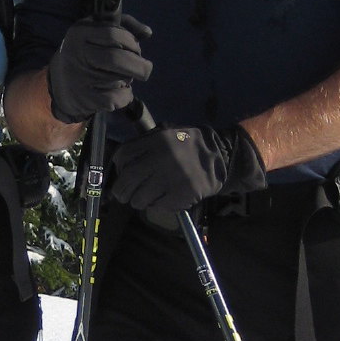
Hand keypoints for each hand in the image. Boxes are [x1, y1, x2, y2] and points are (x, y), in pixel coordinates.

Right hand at [46, 13, 153, 123]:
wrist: (59, 82)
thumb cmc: (86, 52)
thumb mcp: (98, 31)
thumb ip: (124, 25)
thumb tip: (147, 32)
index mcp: (80, 33)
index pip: (114, 34)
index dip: (132, 42)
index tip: (136, 48)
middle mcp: (76, 54)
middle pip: (116, 59)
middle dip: (138, 65)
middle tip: (145, 69)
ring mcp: (78, 78)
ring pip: (118, 79)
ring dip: (129, 80)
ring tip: (122, 78)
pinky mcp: (84, 99)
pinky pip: (115, 98)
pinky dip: (125, 96)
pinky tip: (120, 91)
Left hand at [109, 123, 266, 213]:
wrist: (221, 156)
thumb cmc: (189, 146)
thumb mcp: (168, 134)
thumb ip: (146, 143)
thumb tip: (121, 164)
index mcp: (156, 140)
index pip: (124, 155)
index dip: (118, 167)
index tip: (120, 174)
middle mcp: (161, 158)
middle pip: (127, 179)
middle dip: (121, 191)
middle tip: (122, 196)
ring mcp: (171, 178)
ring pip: (140, 197)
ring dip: (138, 201)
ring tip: (142, 200)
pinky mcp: (182, 194)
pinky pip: (159, 206)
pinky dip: (157, 206)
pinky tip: (162, 201)